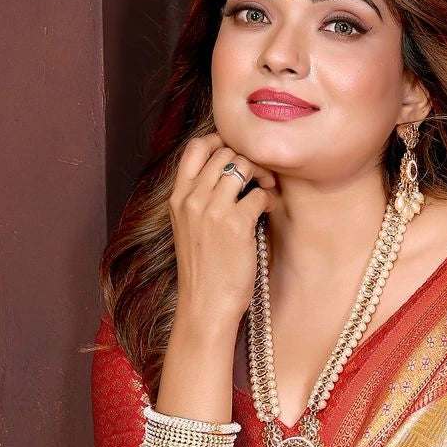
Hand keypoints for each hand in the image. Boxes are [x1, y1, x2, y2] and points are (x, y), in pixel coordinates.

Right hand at [169, 130, 277, 323]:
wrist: (204, 305)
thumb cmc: (202, 270)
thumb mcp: (187, 228)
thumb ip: (197, 199)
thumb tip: (225, 174)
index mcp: (177, 198)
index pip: (195, 148)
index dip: (219, 141)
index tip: (236, 154)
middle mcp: (192, 199)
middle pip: (223, 153)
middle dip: (247, 158)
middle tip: (259, 175)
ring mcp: (213, 210)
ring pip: (241, 166)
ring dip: (261, 173)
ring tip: (266, 189)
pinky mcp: (236, 225)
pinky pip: (259, 193)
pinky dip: (269, 198)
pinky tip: (269, 209)